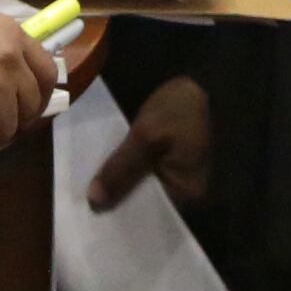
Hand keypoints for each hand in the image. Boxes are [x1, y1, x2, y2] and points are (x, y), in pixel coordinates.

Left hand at [93, 74, 216, 211]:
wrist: (206, 76)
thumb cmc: (183, 107)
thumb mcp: (146, 136)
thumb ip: (121, 169)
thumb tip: (95, 201)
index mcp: (190, 193)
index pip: (151, 215)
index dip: (122, 214)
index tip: (92, 215)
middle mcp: (188, 191)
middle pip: (146, 202)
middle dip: (118, 199)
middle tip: (85, 200)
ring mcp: (180, 174)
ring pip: (143, 187)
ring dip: (120, 184)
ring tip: (90, 187)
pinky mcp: (171, 159)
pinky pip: (145, 172)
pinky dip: (127, 171)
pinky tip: (106, 169)